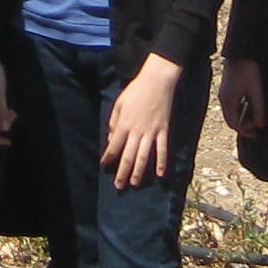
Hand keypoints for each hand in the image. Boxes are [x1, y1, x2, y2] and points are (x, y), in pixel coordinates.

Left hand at [103, 55, 182, 188]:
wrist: (157, 81)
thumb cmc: (136, 90)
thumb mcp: (119, 103)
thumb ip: (114, 121)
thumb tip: (111, 139)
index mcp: (124, 124)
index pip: (114, 146)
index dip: (108, 157)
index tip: (103, 165)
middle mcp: (137, 131)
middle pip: (128, 156)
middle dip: (123, 172)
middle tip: (119, 186)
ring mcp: (151, 132)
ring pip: (144, 156)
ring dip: (139, 172)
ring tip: (135, 183)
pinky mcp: (163, 130)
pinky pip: (162, 149)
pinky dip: (162, 162)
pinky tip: (160, 174)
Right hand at [221, 58, 265, 133]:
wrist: (240, 51)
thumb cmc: (248, 70)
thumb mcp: (256, 90)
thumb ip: (258, 108)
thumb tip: (260, 125)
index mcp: (228, 101)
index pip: (233, 123)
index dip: (245, 130)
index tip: (257, 132)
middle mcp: (223, 99)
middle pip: (231, 119)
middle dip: (243, 125)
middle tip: (256, 128)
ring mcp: (224, 93)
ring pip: (231, 111)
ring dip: (242, 117)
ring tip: (255, 117)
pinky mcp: (227, 88)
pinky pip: (231, 104)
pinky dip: (240, 109)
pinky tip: (249, 105)